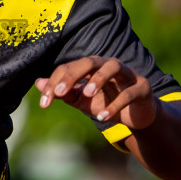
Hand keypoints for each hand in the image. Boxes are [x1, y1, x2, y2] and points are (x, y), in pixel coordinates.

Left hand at [36, 56, 157, 129]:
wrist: (135, 116)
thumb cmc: (106, 103)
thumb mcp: (82, 100)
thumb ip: (63, 92)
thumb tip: (38, 83)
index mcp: (92, 66)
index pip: (69, 68)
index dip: (55, 82)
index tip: (44, 102)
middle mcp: (109, 65)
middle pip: (89, 61)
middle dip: (72, 75)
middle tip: (59, 91)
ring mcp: (128, 74)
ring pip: (112, 66)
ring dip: (98, 79)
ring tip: (86, 94)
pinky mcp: (142, 88)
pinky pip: (128, 93)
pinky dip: (115, 105)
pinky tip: (103, 117)